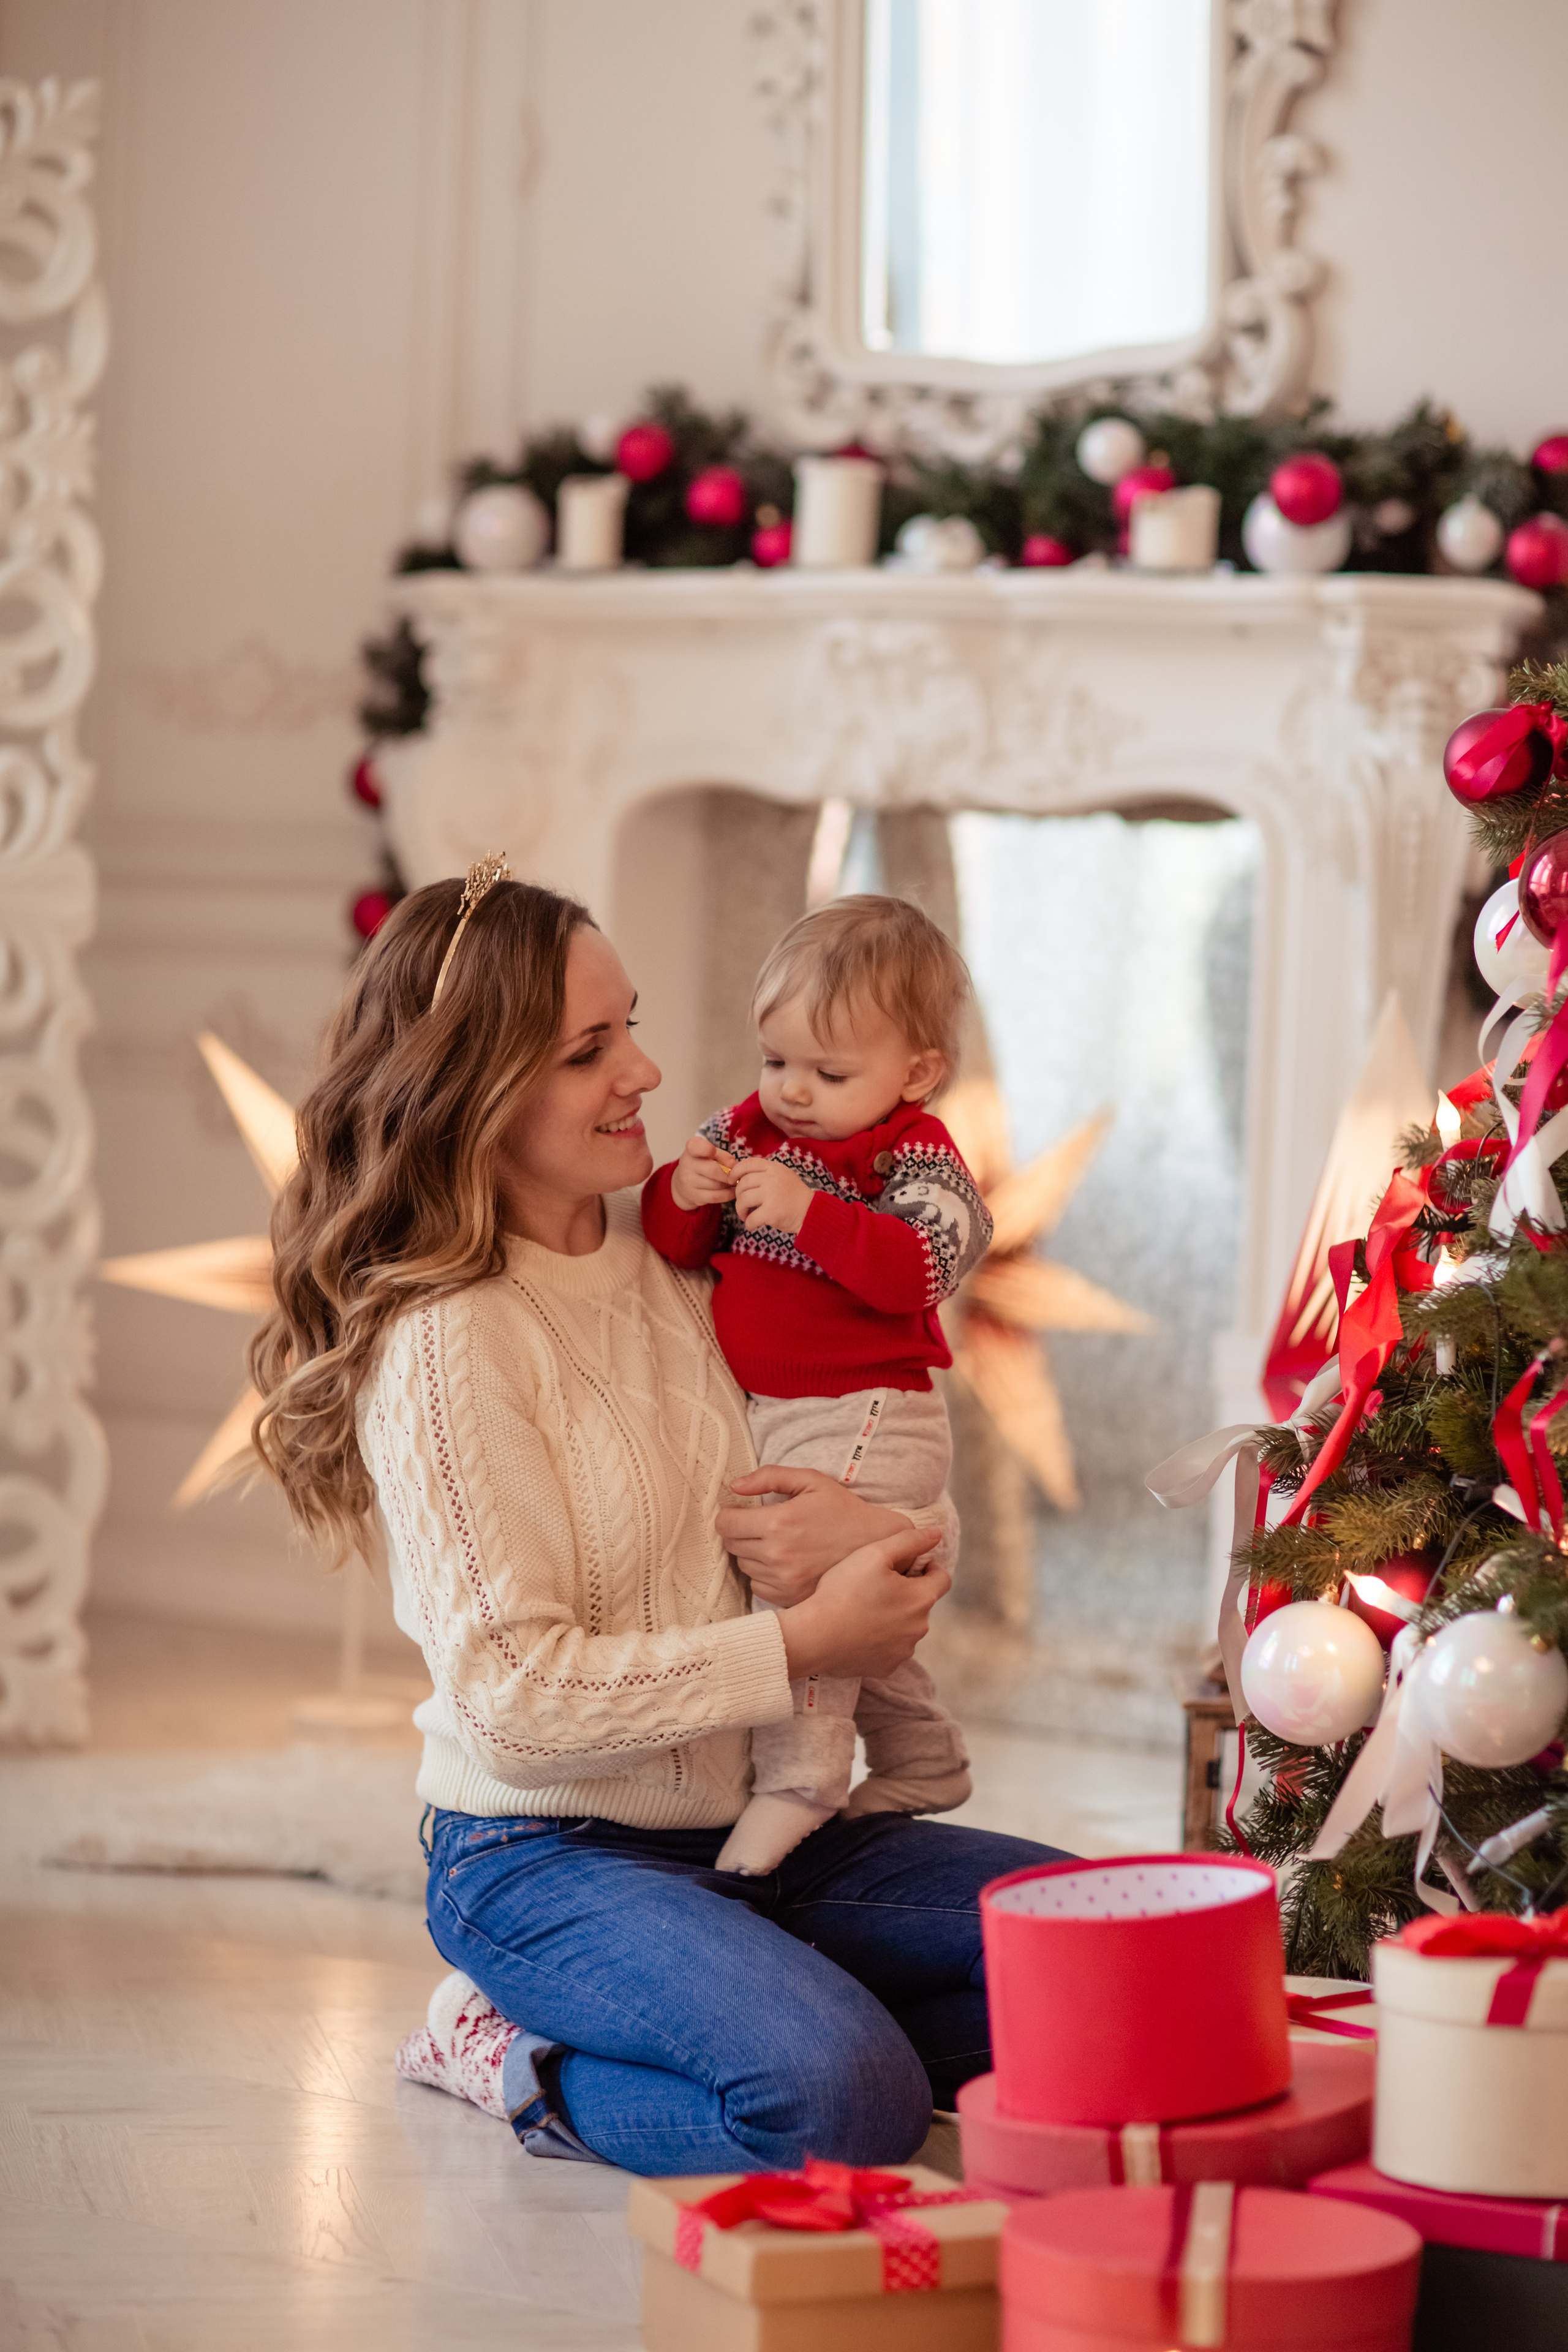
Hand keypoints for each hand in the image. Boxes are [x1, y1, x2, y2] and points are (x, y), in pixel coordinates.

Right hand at [671, 1132, 738, 1212]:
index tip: (713, 1150)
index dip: (705, 1148)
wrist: (685, 1183)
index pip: (696, 1146)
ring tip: (731, 1181)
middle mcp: (687, 1165)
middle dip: (728, 1174)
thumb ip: (723, 1156)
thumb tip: (733, 1165)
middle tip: (735, 1174)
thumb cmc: (703, 1164)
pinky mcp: (694, 1196)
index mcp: (692, 1149)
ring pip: (717, 1185)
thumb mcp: (711, 1154)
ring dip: (728, 1184)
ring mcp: (689, 1182)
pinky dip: (728, 1194)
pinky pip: (716, 1196)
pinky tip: (732, 1191)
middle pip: (713, 1170)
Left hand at [719, 1464, 914, 1606]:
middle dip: (739, 1533)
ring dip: (751, 1554)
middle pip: (731, 1546)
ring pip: (744, 1566)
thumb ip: (770, 1477)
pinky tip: (783, 1563)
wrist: (876, 1544)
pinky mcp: (791, 1597)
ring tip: (776, 1544)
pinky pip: (758, 1587)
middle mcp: (777, 1555)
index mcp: (778, 1522)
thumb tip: (734, 1486)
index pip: (725, 1524)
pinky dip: (764, 1575)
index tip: (738, 1512)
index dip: (728, 1515)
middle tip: (760, 1526)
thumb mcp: (811, 1481)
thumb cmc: (843, 1509)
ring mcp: (784, 1580)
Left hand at [734, 1158, 814, 1235]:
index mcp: (774, 1168)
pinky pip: (750, 1218)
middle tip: (742, 1204)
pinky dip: (748, 1223)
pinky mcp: (771, 1212)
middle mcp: (772, 1178)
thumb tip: (739, 1178)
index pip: (747, 1164)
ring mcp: (771, 1195)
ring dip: (740, 1210)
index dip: (735, 1172)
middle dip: (738, 1196)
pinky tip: (752, 1225)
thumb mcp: (783, 1176)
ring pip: (743, 1200)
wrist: (811, 1213)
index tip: (731, 1181)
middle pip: (742, 1184)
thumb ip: (765, 1174)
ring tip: (745, 1215)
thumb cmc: (794, 1196)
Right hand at [778, 1525, 947, 1680]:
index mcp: (921, 1599)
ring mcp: (904, 1651)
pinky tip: (859, 1630)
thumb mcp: (875, 1553)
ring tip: (864, 1608)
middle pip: (922, 1603)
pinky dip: (881, 1639)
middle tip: (876, 1585)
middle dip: (907, 1593)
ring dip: (895, 1617)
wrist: (814, 1636)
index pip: (942, 1579)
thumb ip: (910, 1540)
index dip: (927, 1567)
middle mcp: (919, 1628)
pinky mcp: (887, 1667)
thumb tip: (937, 1534)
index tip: (907, 1566)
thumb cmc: (844, 1590)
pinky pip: (891, 1649)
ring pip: (906, 1627)